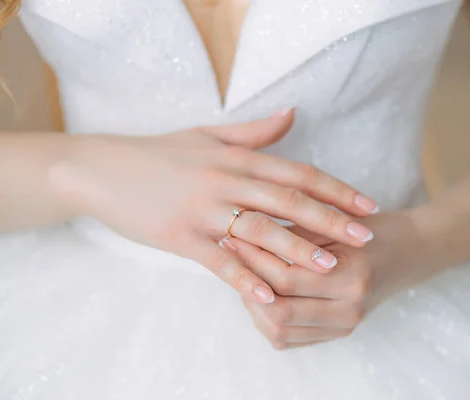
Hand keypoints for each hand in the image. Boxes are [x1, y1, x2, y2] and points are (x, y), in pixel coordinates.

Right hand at [50, 110, 377, 303]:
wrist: (102, 169)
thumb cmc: (159, 154)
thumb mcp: (209, 135)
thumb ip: (255, 131)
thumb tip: (294, 114)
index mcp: (237, 159)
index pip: (298, 173)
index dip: (335, 189)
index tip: (366, 204)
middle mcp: (226, 181)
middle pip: (288, 201)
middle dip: (331, 220)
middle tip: (366, 237)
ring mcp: (204, 210)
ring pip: (259, 231)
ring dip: (296, 249)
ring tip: (330, 266)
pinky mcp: (181, 237)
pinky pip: (219, 260)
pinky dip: (244, 278)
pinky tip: (268, 295)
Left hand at [226, 211, 438, 348]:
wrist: (411, 253)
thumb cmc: (375, 231)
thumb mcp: (338, 225)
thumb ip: (296, 234)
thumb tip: (246, 233)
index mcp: (350, 279)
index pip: (286, 278)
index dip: (253, 258)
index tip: (233, 237)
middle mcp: (348, 310)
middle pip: (277, 313)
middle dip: (247, 286)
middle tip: (234, 258)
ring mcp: (344, 326)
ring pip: (279, 332)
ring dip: (255, 306)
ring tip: (246, 275)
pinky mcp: (339, 333)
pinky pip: (290, 339)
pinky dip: (268, 319)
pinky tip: (264, 293)